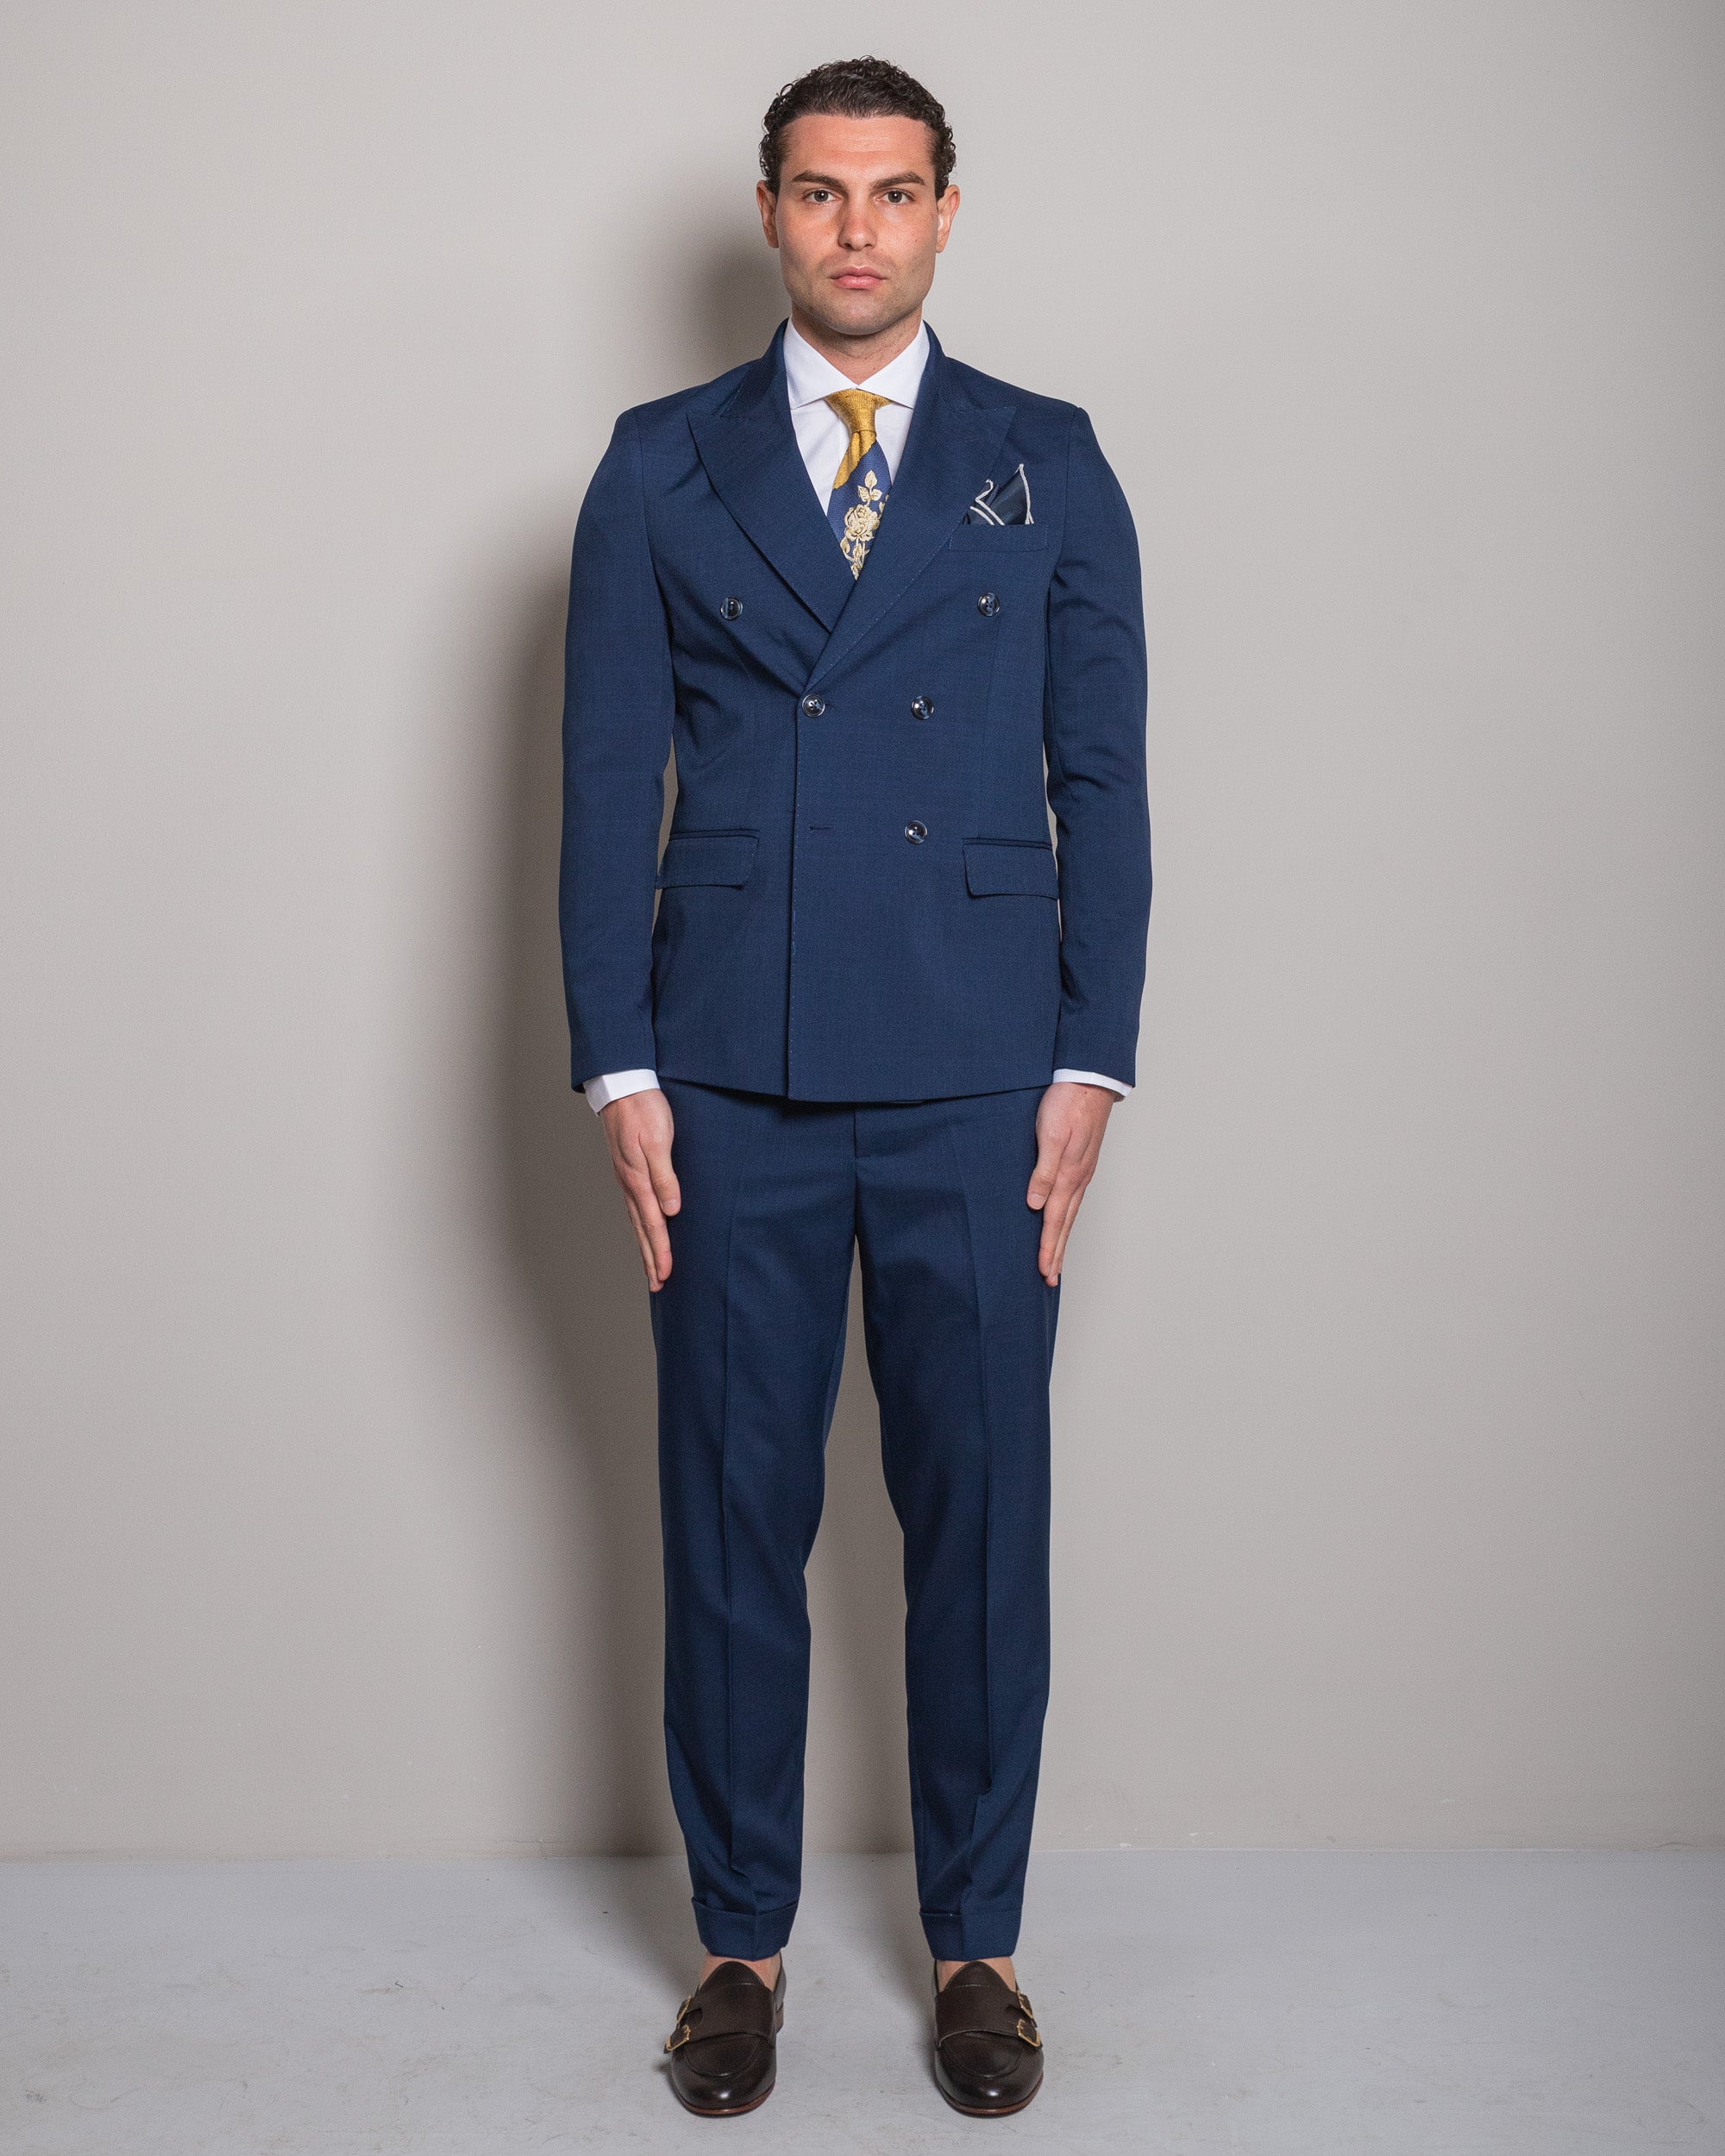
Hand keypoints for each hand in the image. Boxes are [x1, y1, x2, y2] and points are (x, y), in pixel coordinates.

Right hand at [599, 1088, 679, 1289]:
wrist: (622, 1085)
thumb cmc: (643, 1109)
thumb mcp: (658, 1140)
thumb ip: (665, 1175)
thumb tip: (671, 1210)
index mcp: (638, 1179)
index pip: (653, 1224)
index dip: (661, 1250)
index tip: (666, 1274)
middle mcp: (630, 1183)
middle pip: (642, 1229)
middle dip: (650, 1258)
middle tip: (658, 1286)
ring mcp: (627, 1178)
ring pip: (637, 1220)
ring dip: (645, 1246)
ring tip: (651, 1268)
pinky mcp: (629, 1169)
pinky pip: (636, 1206)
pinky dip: (641, 1225)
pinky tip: (646, 1229)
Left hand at [1026, 1081, 1114, 1283]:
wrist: (1090, 1077)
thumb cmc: (1067, 1102)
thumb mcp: (1050, 1134)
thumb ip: (1043, 1170)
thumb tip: (1036, 1204)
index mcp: (1069, 1174)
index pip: (1055, 1219)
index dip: (1048, 1247)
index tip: (1043, 1272)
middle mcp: (1078, 1177)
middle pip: (1065, 1223)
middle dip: (1057, 1252)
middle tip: (1050, 1279)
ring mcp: (1082, 1170)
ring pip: (1070, 1212)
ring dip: (1062, 1238)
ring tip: (1056, 1259)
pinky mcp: (1082, 1160)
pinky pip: (1073, 1198)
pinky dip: (1067, 1217)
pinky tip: (1062, 1219)